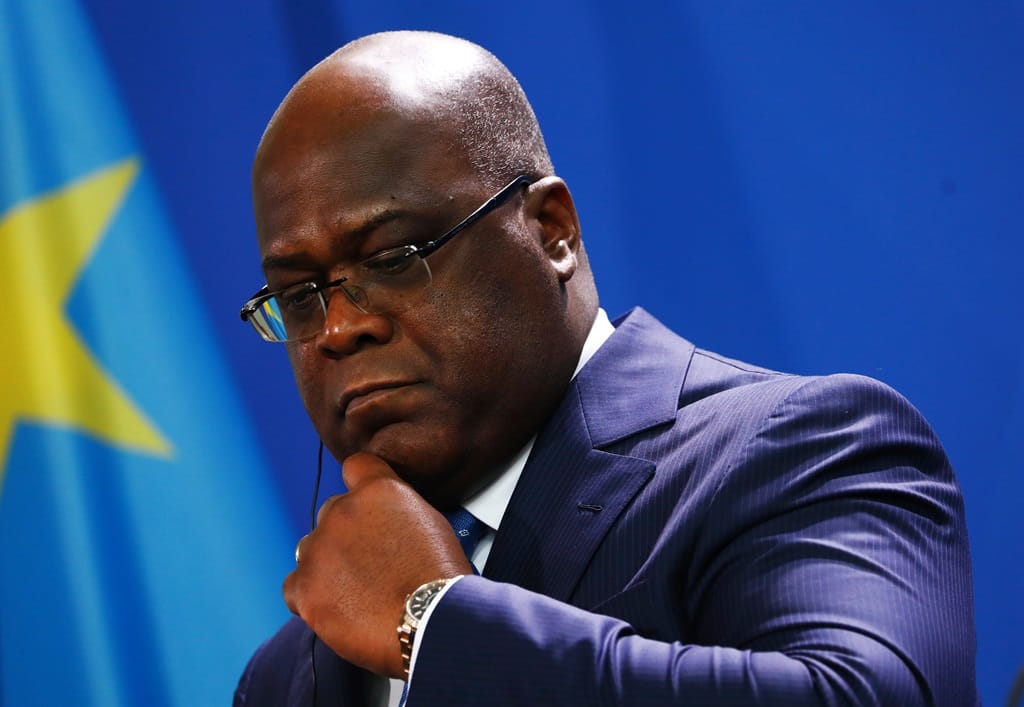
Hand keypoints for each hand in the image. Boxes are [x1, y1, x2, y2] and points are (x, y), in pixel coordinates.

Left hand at [283, 452, 472, 677]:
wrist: (431, 619)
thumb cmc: (439, 576)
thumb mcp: (429, 522)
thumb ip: (397, 509)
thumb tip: (383, 519)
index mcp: (376, 490)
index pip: (355, 466)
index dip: (360, 487)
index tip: (366, 506)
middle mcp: (342, 511)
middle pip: (332, 513)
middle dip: (346, 533)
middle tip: (369, 562)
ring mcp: (319, 549)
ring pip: (311, 549)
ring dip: (327, 564)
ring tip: (356, 591)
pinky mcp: (304, 587)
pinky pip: (295, 586)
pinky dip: (312, 596)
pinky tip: (338, 607)